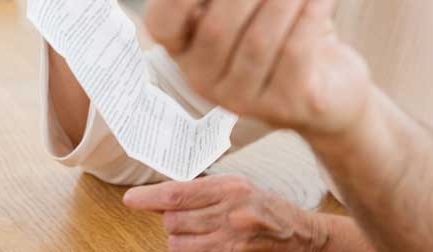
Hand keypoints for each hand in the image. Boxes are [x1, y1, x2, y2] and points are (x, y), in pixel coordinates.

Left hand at [123, 174, 328, 251]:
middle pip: (173, 221)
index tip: (131, 200)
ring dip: (180, 239)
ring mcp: (231, 240)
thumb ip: (202, 191)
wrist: (300, 235)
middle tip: (188, 218)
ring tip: (200, 233)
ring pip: (178, 244)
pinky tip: (206, 244)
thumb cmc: (267, 208)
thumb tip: (163, 197)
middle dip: (173, 221)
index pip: (177, 194)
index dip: (149, 198)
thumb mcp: (238, 187)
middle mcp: (230, 213)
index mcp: (230, 187)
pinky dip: (192, 251)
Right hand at [143, 0, 370, 137]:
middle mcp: (204, 78)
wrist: (331, 85)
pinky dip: (311, 12)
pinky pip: (295, 53)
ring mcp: (243, 98)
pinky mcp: (286, 105)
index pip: (163, 24)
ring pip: (259, 40)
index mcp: (185, 45)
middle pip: (217, 28)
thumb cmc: (281, 30)